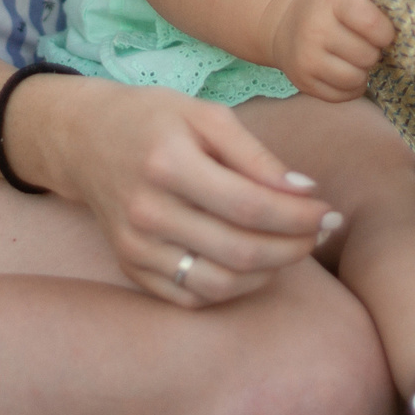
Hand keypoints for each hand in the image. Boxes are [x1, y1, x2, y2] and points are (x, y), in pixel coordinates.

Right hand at [12, 75, 333, 307]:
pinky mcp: (130, 268)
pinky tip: (255, 265)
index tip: (329, 211)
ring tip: (294, 248)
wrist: (85, 140)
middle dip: (296, 247)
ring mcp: (135, 246)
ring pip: (220, 284)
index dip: (300, 216)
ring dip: (270, 273)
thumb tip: (306, 193)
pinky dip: (234, 289)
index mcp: (167, 163)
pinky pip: (192, 297)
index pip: (251, 207)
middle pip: (241, 251)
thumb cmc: (155, 120)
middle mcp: (147, 211)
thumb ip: (257, 155)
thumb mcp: (206, 116)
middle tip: (322, 232)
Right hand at [262, 0, 394, 103]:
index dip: (386, 33)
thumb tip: (407, 43)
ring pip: (356, 78)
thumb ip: (372, 14)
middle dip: (373, 53)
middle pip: (367, 55)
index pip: (373, 24)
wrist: (280, 22)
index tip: (382, 32)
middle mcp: (314, 29)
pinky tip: (345, 72)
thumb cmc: (326, 9)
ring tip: (356, 60)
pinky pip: (343, 95)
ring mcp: (306, 59)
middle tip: (365, 46)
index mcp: (331, 1)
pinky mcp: (303, 82)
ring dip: (363, 72)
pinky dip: (351, 87)